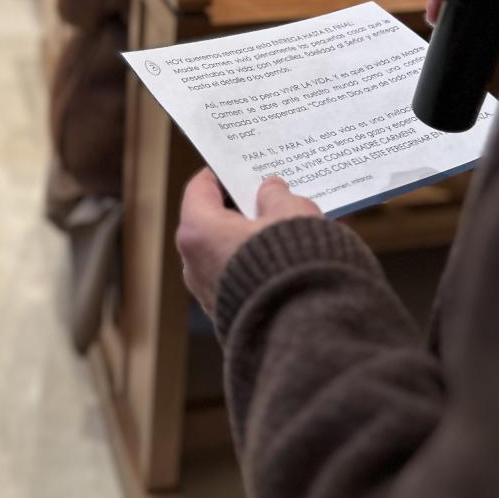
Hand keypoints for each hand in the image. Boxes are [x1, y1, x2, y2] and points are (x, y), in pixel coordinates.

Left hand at [176, 169, 321, 316]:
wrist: (304, 332)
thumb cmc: (292, 265)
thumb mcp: (291, 213)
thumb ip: (277, 195)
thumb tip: (270, 189)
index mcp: (198, 231)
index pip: (200, 188)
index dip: (222, 172)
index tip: (241, 165)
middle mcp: (194, 264)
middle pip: (214, 221)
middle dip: (243, 207)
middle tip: (270, 193)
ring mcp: (209, 293)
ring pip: (229, 251)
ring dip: (255, 237)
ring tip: (289, 225)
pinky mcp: (228, 316)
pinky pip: (242, 277)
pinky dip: (260, 263)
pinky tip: (291, 257)